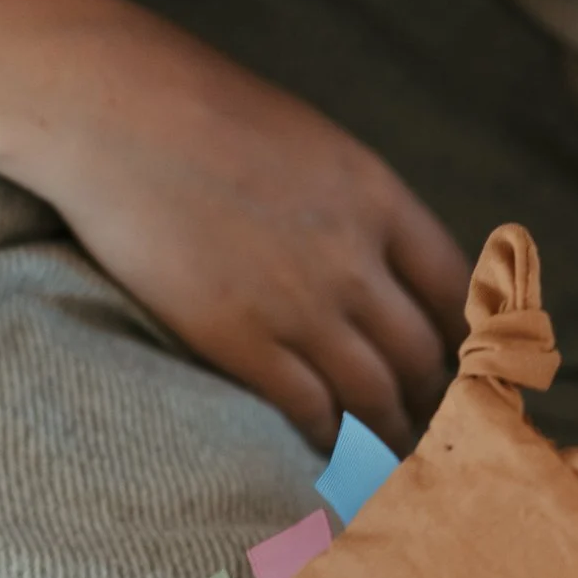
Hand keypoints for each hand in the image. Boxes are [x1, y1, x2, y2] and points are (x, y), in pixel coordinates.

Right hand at [21, 38, 469, 454]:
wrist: (112, 112)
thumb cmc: (201, 112)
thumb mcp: (311, 145)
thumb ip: (355, 207)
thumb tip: (381, 265)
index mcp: (378, 198)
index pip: (453, 291)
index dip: (464, 341)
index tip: (464, 371)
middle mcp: (352, 258)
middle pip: (420, 356)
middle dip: (434, 405)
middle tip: (437, 436)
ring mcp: (300, 304)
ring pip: (374, 397)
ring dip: (390, 438)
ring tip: (395, 465)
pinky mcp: (241, 341)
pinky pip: (311, 411)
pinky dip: (331, 441)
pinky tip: (334, 456)